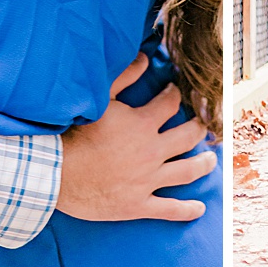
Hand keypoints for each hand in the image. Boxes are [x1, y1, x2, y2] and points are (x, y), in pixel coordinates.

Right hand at [56, 54, 214, 221]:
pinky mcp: (138, 205)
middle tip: (203, 125)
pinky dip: (186, 209)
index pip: (171, 103)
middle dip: (199, 128)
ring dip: (203, 165)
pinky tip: (199, 208)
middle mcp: (151, 152)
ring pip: (186, 171)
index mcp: (142, 124)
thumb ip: (124, 76)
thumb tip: (146, 57)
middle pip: (188, 137)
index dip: (175, 94)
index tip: (175, 91)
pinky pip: (169, 209)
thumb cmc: (75, 134)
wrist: (56, 174)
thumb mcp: (99, 99)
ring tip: (211, 160)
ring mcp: (147, 180)